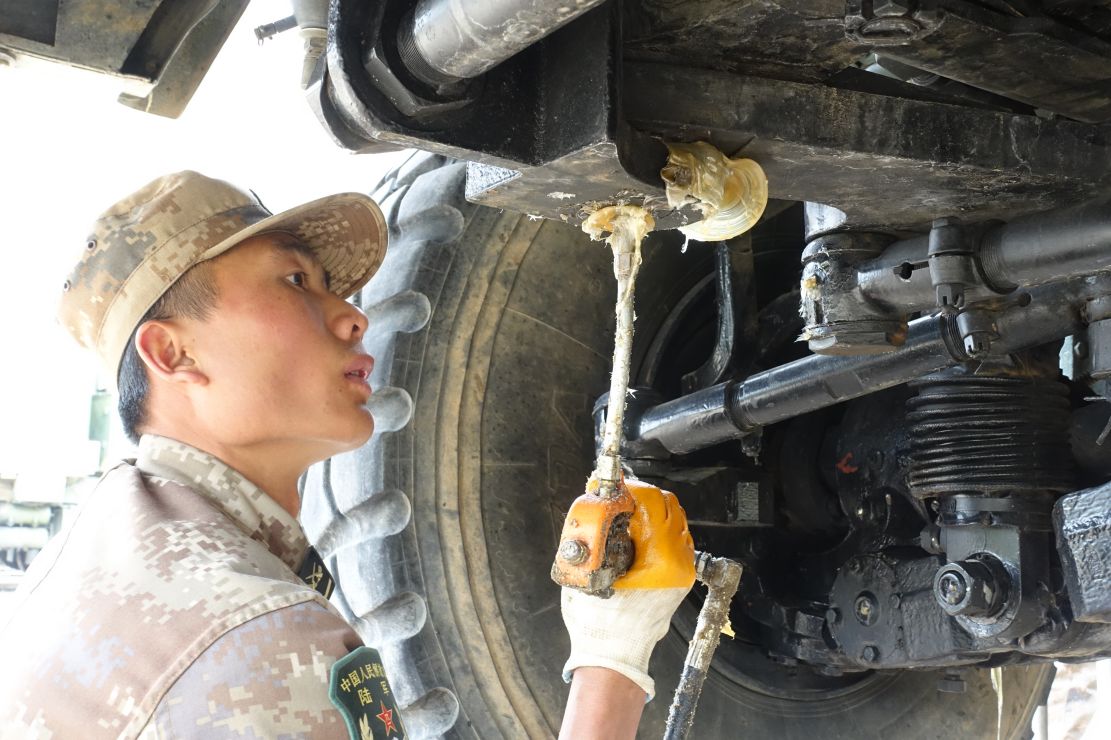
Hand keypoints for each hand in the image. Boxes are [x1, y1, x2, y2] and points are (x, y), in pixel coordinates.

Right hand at [560, 478, 694, 699]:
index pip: (652, 502)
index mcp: (661, 559)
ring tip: (623, 514)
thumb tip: (593, 500)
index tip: (611, 486)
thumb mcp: (588, 570)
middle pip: (668, 505)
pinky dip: (657, 528)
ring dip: (650, 511)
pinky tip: (635, 533)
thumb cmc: (599, 623)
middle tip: (616, 498)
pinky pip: (675, 538)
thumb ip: (591, 533)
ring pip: (674, 519)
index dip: (629, 488)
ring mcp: (683, 569)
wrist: (613, 657)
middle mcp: (679, 562)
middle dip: (641, 496)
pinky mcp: (679, 577)